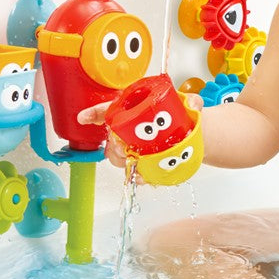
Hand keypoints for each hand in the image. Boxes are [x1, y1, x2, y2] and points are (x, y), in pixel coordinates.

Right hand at [76, 93, 204, 169]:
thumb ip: (194, 101)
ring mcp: (133, 147)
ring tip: (136, 162)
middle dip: (112, 144)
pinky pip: (133, 172)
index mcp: (134, 110)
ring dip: (122, 161)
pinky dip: (137, 176)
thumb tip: (194, 105)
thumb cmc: (183, 116)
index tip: (84, 118)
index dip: (94, 114)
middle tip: (124, 148)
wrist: (192, 136)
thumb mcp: (190, 104)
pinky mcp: (142, 163)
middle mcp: (128, 129)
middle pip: (110, 137)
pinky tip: (145, 177)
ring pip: (116, 156)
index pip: (109, 109)